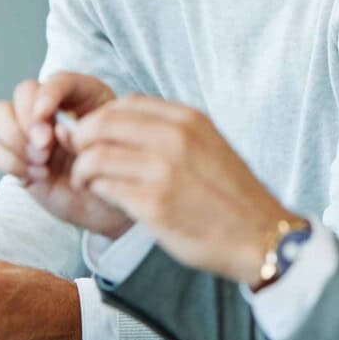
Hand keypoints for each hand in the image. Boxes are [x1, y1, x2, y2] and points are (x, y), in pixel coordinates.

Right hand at [0, 72, 132, 237]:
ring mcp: (31, 132)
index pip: (58, 80)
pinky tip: (36, 174)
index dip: (47, 95)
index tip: (46, 116)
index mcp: (83, 96)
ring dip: (15, 138)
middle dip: (29, 119)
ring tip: (42, 162)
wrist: (108, 206)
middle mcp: (53, 108)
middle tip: (45, 146)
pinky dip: (9, 161)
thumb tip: (59, 129)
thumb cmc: (115, 171)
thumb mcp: (114, 147)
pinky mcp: (17, 157)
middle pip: (23, 91)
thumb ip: (89, 135)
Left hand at [69, 95, 300, 285]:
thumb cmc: (229, 194)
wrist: (260, 236)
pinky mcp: (154, 205)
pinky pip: (105, 188)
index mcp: (188, 119)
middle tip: (78, 154)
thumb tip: (118, 123)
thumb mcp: (206, 144)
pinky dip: (96, 190)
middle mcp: (174, 139)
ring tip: (86, 180)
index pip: (125, 103)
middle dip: (81, 138)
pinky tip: (102, 196)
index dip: (100, 117)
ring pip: (95, 156)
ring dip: (82, 169)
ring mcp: (163, 171)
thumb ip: (169, 131)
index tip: (94, 134)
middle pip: (101, 124)